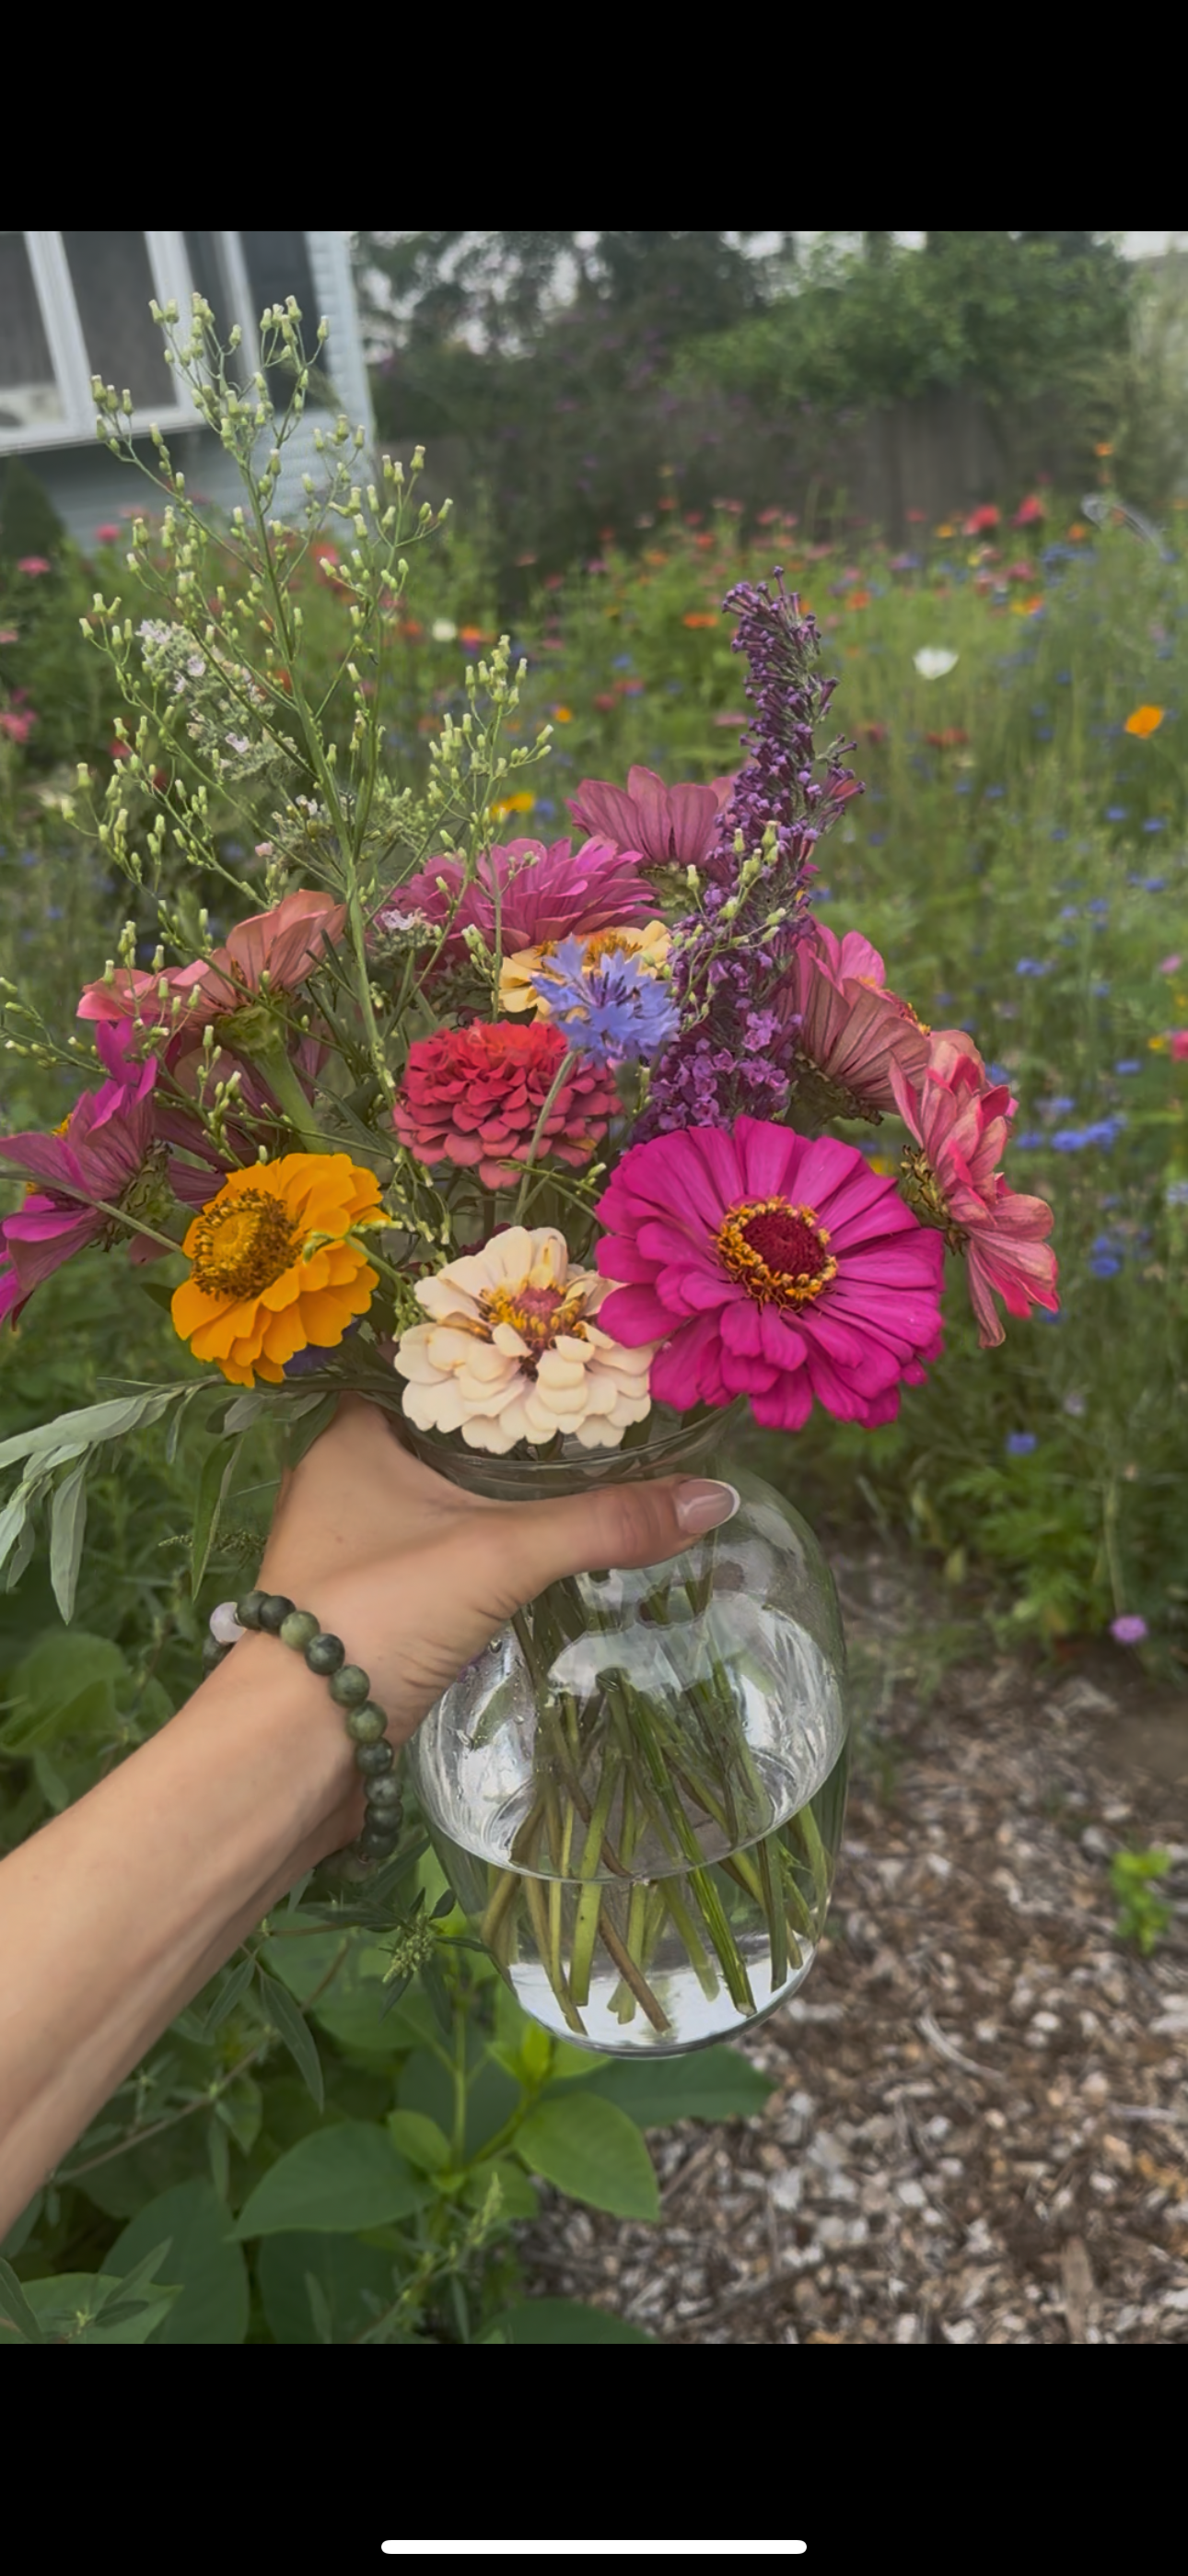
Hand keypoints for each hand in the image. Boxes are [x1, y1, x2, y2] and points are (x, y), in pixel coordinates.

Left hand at [257, 1395, 738, 1747]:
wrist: (297, 1748)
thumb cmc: (377, 1614)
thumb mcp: (500, 1554)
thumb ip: (604, 1523)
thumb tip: (716, 1496)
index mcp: (350, 1437)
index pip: (425, 1364)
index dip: (491, 1350)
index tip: (565, 1342)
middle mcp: (342, 1481)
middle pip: (440, 1431)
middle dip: (510, 1425)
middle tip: (596, 1404)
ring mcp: (353, 1548)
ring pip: (439, 1495)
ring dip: (498, 1489)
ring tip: (585, 1465)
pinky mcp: (370, 1607)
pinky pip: (439, 1551)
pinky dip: (485, 1544)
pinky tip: (538, 1545)